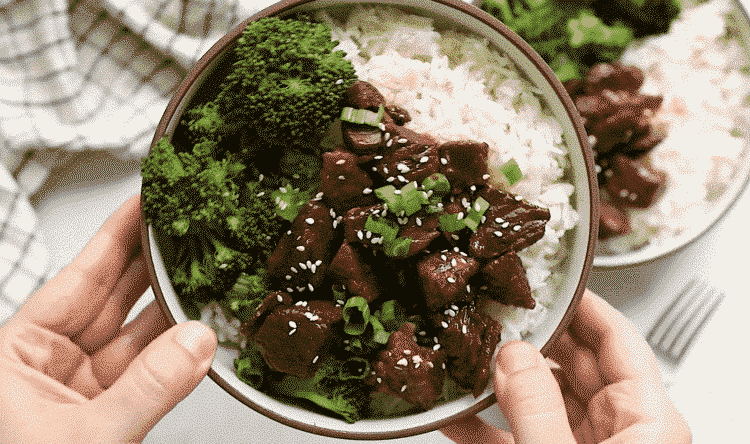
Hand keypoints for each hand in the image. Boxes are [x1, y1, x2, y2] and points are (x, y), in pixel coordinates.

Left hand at [0, 195, 217, 442]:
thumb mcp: (82, 439)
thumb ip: (147, 390)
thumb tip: (197, 344)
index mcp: (17, 351)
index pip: (80, 275)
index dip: (117, 235)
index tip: (148, 200)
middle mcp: (48, 364)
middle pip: (111, 295)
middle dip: (152, 259)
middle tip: (190, 224)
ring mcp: (80, 389)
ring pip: (136, 332)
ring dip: (172, 305)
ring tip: (207, 270)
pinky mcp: (107, 414)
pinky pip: (149, 371)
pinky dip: (176, 352)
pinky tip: (200, 328)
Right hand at [441, 289, 690, 443]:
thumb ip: (535, 406)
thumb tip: (511, 353)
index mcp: (646, 421)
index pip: (618, 339)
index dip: (583, 303)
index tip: (547, 278)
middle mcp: (620, 432)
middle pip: (575, 363)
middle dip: (531, 338)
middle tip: (493, 313)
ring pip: (542, 399)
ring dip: (500, 382)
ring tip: (467, 358)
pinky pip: (515, 436)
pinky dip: (483, 425)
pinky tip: (453, 414)